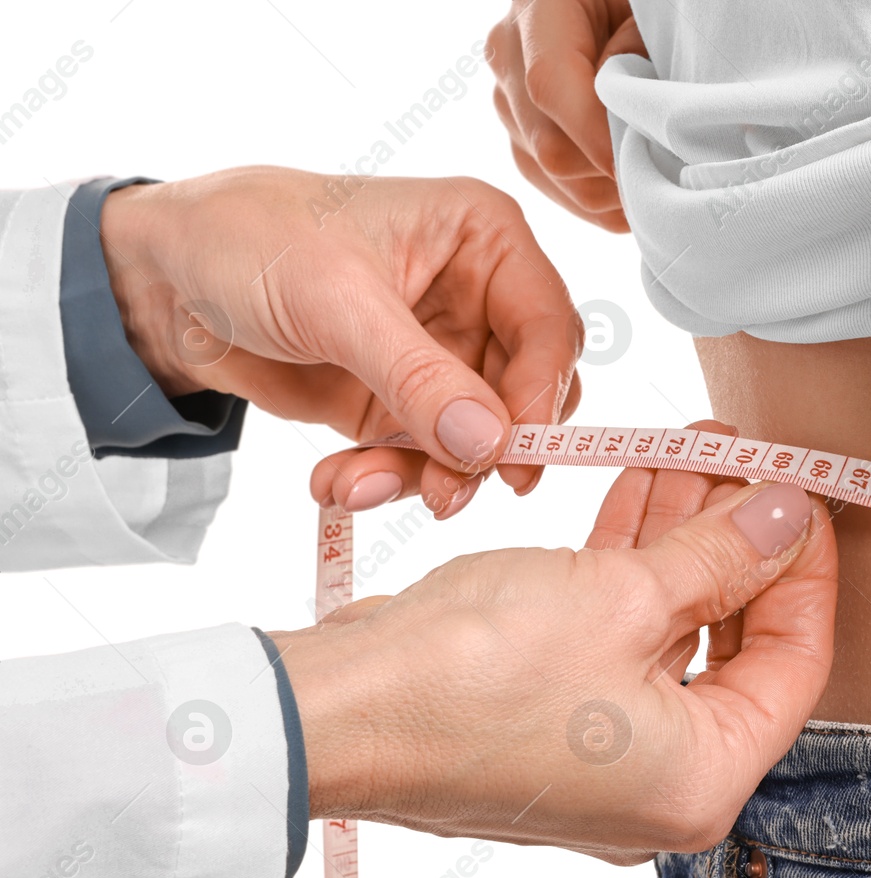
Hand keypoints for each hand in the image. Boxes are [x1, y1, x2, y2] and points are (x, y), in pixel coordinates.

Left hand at [101, 166, 581, 515]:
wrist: (168, 278)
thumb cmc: (253, 240)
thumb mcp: (337, 301)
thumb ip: (418, 377)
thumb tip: (489, 443)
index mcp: (485, 240)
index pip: (549, 327)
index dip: (539, 396)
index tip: (510, 458)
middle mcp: (480, 298)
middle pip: (528, 393)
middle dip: (484, 450)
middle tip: (444, 492)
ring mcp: (446, 357)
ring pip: (480, 439)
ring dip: (427, 477)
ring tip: (360, 487)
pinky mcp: (406, 403)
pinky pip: (426, 460)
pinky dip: (386, 482)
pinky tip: (336, 482)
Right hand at [274, 463, 836, 865]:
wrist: (330, 711)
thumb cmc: (468, 677)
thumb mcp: (623, 596)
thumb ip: (720, 555)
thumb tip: (784, 516)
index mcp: (701, 781)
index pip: (795, 663)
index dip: (806, 568)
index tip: (801, 495)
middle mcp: (659, 785)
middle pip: (735, 647)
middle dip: (740, 545)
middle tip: (746, 465)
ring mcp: (601, 757)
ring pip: (672, 634)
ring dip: (684, 543)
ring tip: (694, 453)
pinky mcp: (551, 722)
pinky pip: (617, 639)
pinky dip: (632, 570)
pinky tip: (641, 492)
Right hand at [488, 0, 643, 231]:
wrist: (615, 13)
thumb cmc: (640, 5)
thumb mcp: (647, 7)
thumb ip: (638, 43)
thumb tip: (626, 106)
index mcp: (537, 10)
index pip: (549, 85)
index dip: (596, 135)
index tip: (645, 160)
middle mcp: (510, 58)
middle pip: (549, 146)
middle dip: (612, 171)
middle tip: (670, 176)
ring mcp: (512, 103)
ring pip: (552, 176)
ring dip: (611, 193)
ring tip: (661, 181)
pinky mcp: (525, 137)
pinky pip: (557, 189)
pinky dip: (603, 204)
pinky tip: (639, 193)